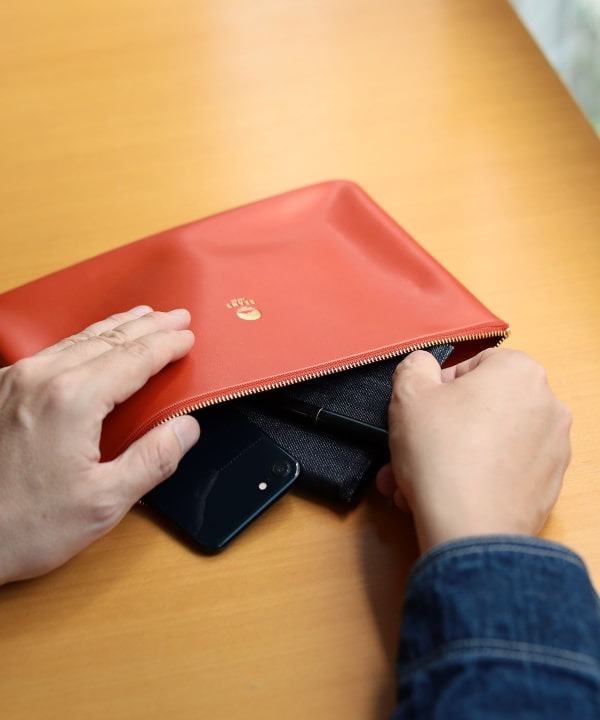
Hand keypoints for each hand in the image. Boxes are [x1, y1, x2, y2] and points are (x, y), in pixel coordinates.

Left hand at [0, 307, 199, 583]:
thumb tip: (186, 428)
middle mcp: (41, 378)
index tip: (188, 337)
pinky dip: (84, 339)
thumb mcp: (103, 503)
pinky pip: (53, 351)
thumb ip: (152, 460)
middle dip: (147, 326)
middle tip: (176, 316)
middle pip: (108, 340)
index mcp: (73, 401)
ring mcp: (15, 380)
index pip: (133, 359)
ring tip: (142, 317)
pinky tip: (93, 341)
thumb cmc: (24, 526)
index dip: (165, 346)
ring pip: (78, 339)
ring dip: (117, 327)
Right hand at [376, 349, 571, 552]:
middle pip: (479, 407)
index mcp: (519, 371)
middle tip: (411, 447)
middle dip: (439, 429)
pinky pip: (502, 469)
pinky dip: (473, 477)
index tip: (420, 411)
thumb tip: (423, 366)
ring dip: (448, 456)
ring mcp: (552, 447)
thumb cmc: (442, 453)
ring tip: (413, 479)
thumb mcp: (408, 393)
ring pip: (487, 441)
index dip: (438, 387)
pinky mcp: (548, 484)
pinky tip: (441, 494)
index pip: (472, 365)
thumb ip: (414, 366)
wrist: (470, 528)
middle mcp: (547, 404)